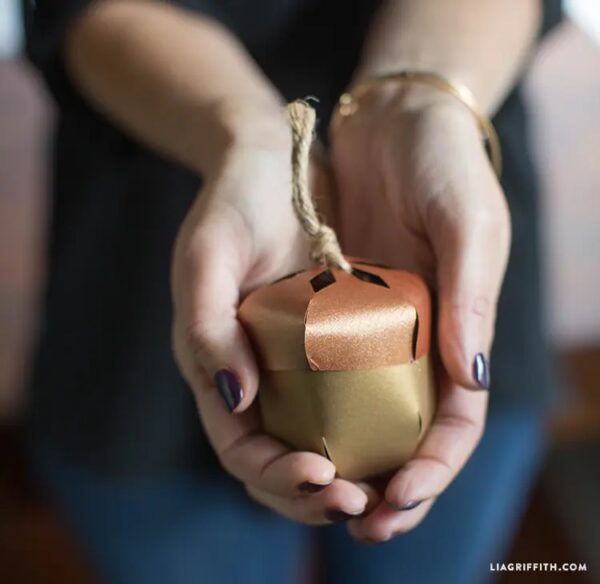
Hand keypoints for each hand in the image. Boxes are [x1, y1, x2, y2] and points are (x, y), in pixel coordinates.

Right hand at [172, 115, 373, 523]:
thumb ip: (206, 328)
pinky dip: (373, 429)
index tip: (322, 478)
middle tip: (362, 504)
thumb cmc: (233, 202)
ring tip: (389, 491)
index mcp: (217, 363)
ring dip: (352, 474)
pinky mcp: (333, 338)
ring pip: (320, 440)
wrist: (274, 159)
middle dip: (316, 495)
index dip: (274, 475)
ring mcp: (296, 360)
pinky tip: (404, 438)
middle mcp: (256, 372)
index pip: (239, 445)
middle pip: (280, 458)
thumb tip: (236, 403)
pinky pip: (352, 396)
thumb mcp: (208, 255)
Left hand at [329, 84, 510, 540]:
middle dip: (386, 484)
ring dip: (342, 458)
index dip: (435, 466)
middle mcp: (414, 338)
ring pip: (360, 414)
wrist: (392, 120)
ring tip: (313, 491)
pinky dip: (308, 406)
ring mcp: (371, 326)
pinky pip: (319, 367)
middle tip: (353, 518)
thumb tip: (472, 379)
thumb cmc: (443, 164)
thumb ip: (473, 295)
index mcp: (456, 329)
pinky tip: (286, 432)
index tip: (403, 497)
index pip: (455, 419)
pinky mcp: (331, 305)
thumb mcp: (468, 221)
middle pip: (405, 432)